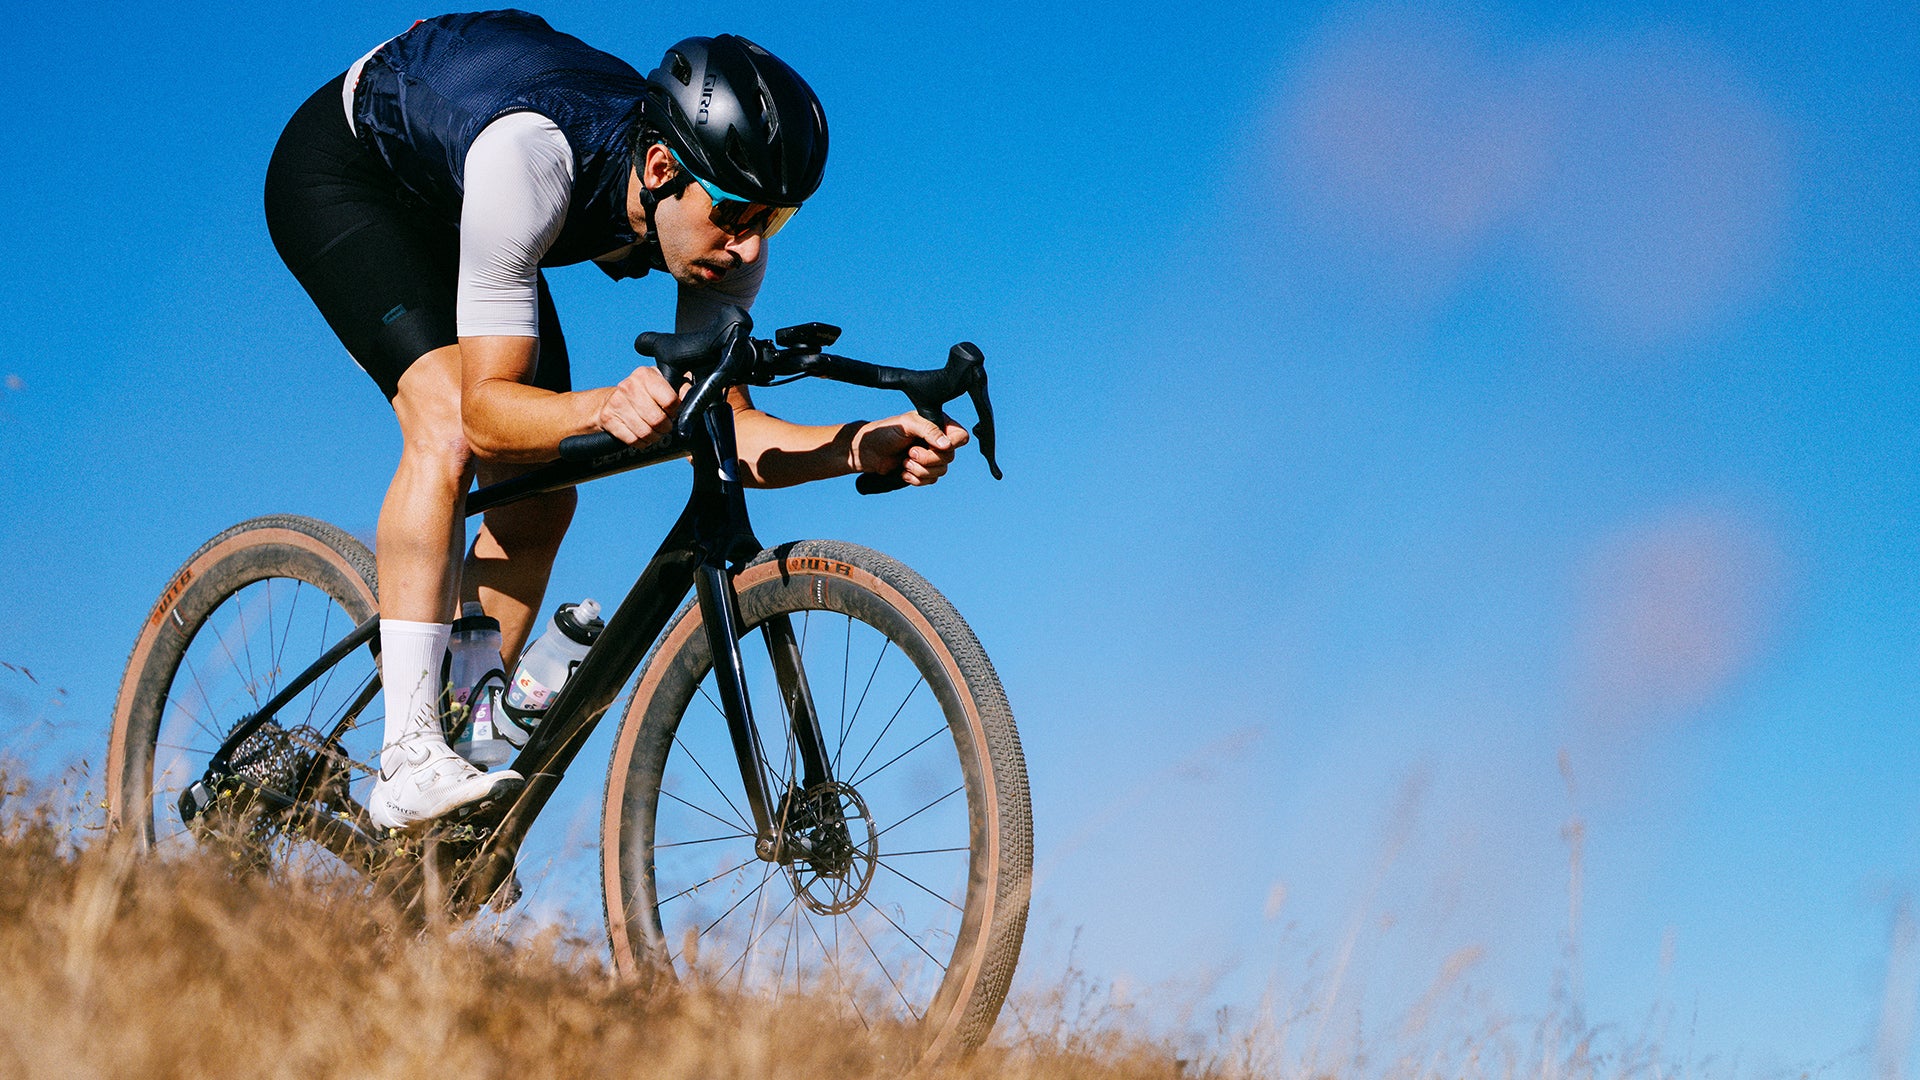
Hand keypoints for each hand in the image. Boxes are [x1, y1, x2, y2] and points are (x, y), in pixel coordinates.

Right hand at [597, 365, 682, 446]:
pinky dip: (641, 442)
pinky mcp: (608, 418)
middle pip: (658, 420)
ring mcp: (617, 402)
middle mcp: (630, 386)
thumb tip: (695, 398)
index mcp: (646, 375)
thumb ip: (681, 389)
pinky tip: (642, 435)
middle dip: (665, 427)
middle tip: (664, 425)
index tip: (672, 412)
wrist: (611, 401)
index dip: (675, 412)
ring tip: (654, 430)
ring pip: (646, 432)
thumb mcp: (663, 385)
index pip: (671, 401)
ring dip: (654, 436)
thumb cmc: (643, 394)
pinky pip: (633, 440)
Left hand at [849, 412, 969, 486]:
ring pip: (941, 472)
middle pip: (950, 458)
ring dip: (919, 469)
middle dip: (927, 459)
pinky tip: (903, 471)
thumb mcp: (908, 424)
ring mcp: (931, 457)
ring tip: (904, 461)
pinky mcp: (923, 471)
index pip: (960, 436)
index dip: (952, 443)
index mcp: (938, 424)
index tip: (934, 445)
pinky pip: (930, 481)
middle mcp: (937, 441)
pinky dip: (916, 478)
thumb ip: (928, 430)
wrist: (869, 451)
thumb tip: (946, 444)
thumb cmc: (886, 432)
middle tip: (910, 452)